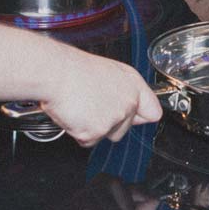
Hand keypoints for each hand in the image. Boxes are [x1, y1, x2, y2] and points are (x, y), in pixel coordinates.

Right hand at [41, 53, 161, 146]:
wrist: (56, 73)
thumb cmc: (73, 68)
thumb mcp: (106, 71)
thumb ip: (120, 89)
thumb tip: (120, 102)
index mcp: (132, 84)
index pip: (152, 111)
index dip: (140, 117)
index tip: (135, 118)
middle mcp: (128, 102)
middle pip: (125, 129)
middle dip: (108, 124)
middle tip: (91, 106)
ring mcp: (114, 119)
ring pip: (106, 135)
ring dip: (92, 127)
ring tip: (80, 106)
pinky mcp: (96, 132)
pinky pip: (88, 141)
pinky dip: (78, 131)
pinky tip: (74, 114)